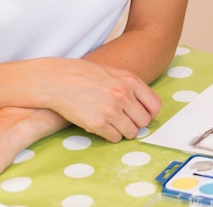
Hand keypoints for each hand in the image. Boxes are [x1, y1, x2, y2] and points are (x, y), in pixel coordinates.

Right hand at [27, 58, 161, 142]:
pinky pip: (115, 138)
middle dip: (136, 123)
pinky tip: (102, 126)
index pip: (155, 105)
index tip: (141, 115)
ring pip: (131, 132)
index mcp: (130, 81)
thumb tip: (145, 105)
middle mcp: (123, 95)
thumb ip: (131, 86)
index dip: (149, 113)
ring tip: (113, 124)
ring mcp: (111, 110)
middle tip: (125, 120)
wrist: (57, 80)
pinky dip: (111, 136)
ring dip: (124, 131)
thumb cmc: (85, 75)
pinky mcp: (97, 124)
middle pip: (144, 121)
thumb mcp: (113, 72)